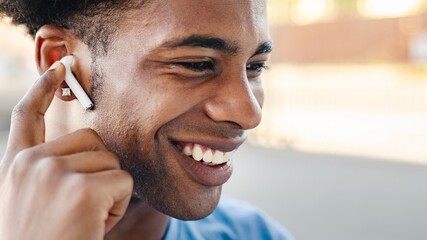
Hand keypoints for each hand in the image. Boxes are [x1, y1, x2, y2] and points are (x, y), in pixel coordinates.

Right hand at [0, 62, 132, 239]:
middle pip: (91, 140)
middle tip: (81, 207)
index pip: (27, 116)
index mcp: (16, 166)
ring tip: (85, 219)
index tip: (60, 67)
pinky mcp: (80, 189)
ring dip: (108, 190)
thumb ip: (49, 168)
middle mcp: (30, 163)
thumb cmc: (44, 239)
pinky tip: (95, 225)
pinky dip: (118, 205)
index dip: (43, 88)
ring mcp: (53, 173)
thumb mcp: (33, 201)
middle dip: (98, 170)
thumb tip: (89, 146)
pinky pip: (123, 182)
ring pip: (110, 160)